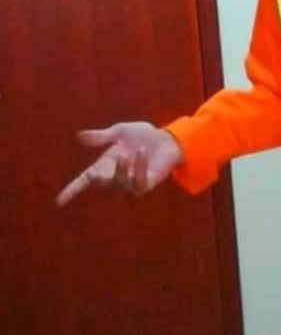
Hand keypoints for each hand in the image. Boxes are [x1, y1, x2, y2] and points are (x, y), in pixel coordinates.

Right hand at [56, 122, 183, 206]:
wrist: (166, 138)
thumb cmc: (142, 135)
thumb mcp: (120, 132)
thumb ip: (101, 137)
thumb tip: (79, 136)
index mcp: (105, 164)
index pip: (85, 181)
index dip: (72, 191)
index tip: (59, 202)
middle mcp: (116, 176)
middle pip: (101, 182)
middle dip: (102, 175)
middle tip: (109, 160)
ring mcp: (131, 183)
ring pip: (120, 183)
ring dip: (121, 169)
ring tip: (127, 153)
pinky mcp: (146, 184)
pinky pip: (138, 182)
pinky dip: (138, 167)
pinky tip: (141, 152)